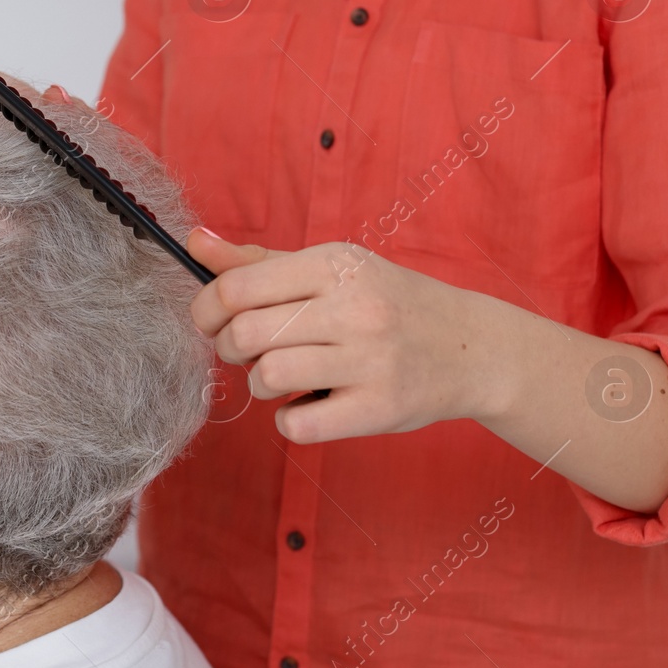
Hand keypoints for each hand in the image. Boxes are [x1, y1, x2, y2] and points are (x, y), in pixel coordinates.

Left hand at [186, 228, 503, 443]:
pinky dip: (289, 419)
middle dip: (229, 348)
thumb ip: (258, 261)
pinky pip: (298, 424)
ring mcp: (370, 359)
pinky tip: (307, 405)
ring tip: (283, 376)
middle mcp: (354, 308)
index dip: (206, 310)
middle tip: (248, 351)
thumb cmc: (386, 302)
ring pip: (267, 377)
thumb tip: (195, 243)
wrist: (472, 346)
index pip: (236, 287)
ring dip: (260, 384)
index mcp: (334, 265)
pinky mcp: (380, 408)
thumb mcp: (330, 268)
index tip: (212, 321)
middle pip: (244, 334)